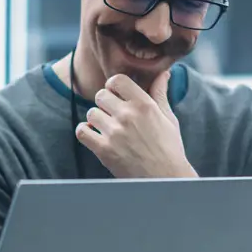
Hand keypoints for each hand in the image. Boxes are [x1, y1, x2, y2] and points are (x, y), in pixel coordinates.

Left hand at [76, 70, 194, 178]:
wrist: (165, 179)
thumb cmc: (169, 148)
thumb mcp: (168, 118)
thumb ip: (160, 93)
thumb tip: (164, 73)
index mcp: (144, 105)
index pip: (117, 80)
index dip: (114, 86)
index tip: (116, 95)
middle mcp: (128, 116)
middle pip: (101, 95)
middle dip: (105, 103)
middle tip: (113, 115)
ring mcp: (114, 133)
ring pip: (91, 113)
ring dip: (97, 119)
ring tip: (108, 128)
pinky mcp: (103, 150)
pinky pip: (82, 131)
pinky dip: (86, 132)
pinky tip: (95, 136)